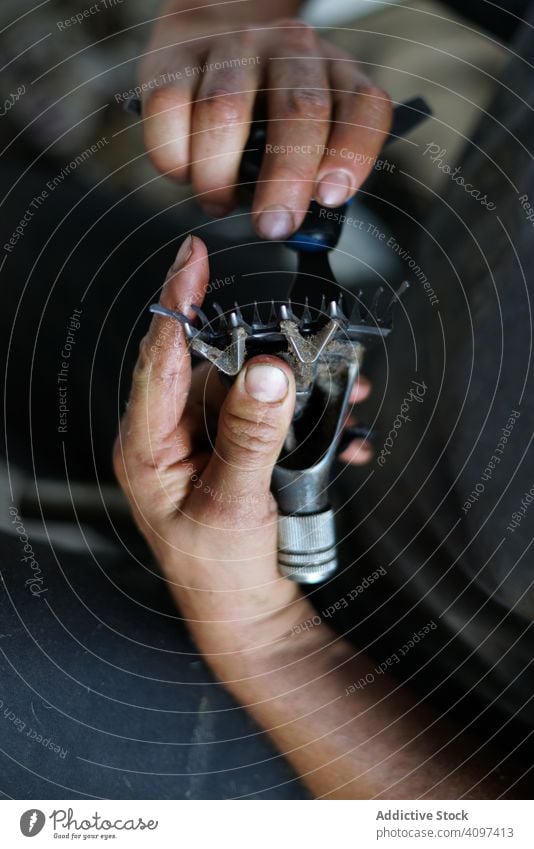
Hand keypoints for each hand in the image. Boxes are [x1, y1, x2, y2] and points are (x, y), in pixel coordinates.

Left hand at [113, 235, 371, 676]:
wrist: (246, 609)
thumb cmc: (219, 570)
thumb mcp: (233, 503)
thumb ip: (250, 436)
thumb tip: (268, 371)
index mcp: (147, 446)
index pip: (159, 358)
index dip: (175, 302)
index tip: (192, 258)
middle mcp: (171, 435)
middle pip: (211, 364)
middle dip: (262, 348)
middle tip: (304, 339)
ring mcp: (205, 440)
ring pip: (246, 385)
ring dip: (294, 383)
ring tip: (338, 385)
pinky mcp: (234, 448)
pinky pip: (267, 412)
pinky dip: (302, 413)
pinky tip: (336, 424)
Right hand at [141, 11, 391, 238]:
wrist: (206, 48)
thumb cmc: (261, 115)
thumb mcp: (304, 138)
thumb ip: (312, 178)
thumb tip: (303, 232)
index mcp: (336, 74)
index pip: (362, 107)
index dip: (351, 153)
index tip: (330, 197)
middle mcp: (290, 51)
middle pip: (299, 110)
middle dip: (286, 178)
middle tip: (271, 225)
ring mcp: (232, 47)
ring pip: (225, 110)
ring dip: (218, 175)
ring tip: (218, 202)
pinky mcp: (175, 55)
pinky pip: (168, 108)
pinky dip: (174, 156)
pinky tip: (185, 172)